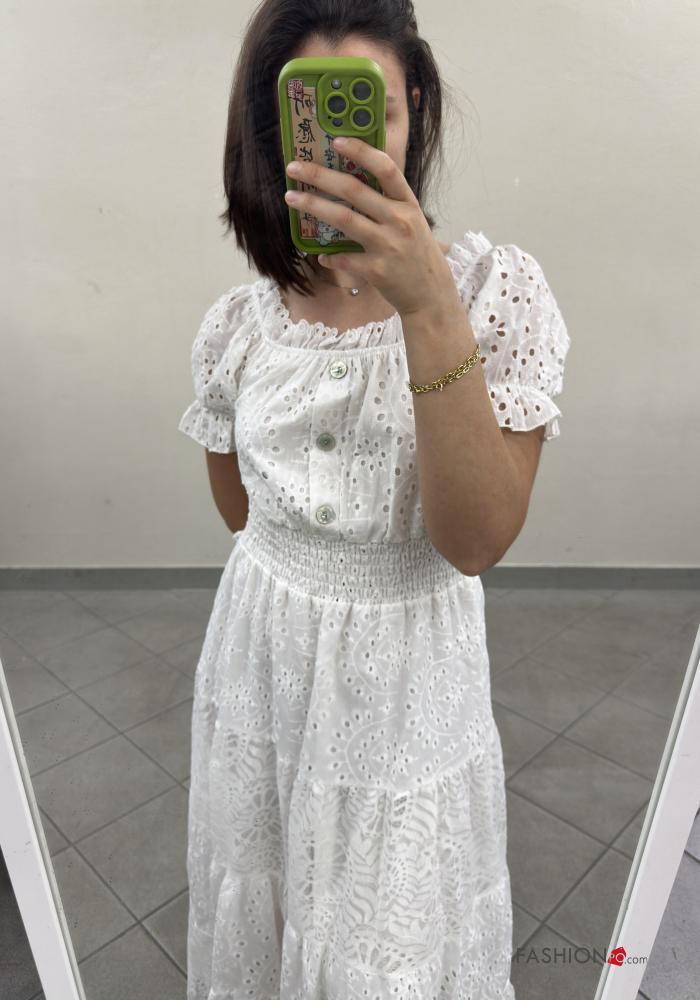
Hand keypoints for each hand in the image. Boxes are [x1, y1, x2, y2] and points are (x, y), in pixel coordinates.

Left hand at [284, 136, 455, 318]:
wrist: (431, 295)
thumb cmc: (418, 254)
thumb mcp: (413, 222)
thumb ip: (388, 203)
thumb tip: (351, 183)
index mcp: (408, 203)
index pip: (386, 168)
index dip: (361, 152)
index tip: (336, 140)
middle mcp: (399, 220)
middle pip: (354, 190)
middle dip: (320, 176)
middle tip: (294, 167)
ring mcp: (388, 246)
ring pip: (344, 219)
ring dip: (314, 206)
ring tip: (292, 198)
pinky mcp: (377, 271)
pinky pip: (344, 259)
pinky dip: (328, 256)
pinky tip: (319, 254)